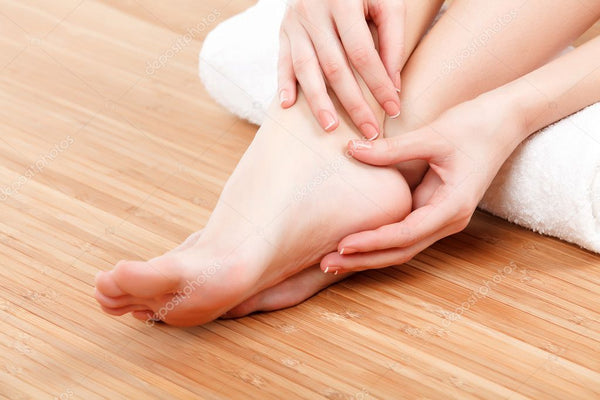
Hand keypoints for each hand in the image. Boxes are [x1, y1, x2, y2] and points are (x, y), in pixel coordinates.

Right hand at [278, 0, 405, 139]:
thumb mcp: (386, 1)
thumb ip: (393, 38)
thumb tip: (393, 83)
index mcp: (342, 2)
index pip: (362, 53)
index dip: (379, 84)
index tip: (393, 109)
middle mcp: (313, 13)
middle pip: (334, 68)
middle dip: (354, 103)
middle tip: (369, 131)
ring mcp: (294, 23)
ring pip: (306, 70)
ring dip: (318, 102)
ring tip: (331, 127)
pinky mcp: (283, 31)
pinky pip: (282, 61)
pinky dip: (283, 84)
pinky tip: (288, 106)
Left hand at [319, 95, 526, 271]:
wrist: (506, 120)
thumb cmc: (475, 125)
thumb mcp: (433, 135)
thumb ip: (393, 149)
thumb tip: (352, 150)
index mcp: (452, 206)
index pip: (406, 234)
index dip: (373, 242)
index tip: (342, 244)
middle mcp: (448, 220)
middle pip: (401, 251)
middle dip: (364, 259)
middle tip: (325, 263)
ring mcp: (442, 217)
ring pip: (402, 247)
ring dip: (369, 254)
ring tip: (332, 259)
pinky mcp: (434, 209)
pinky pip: (403, 232)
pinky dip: (378, 240)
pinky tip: (354, 241)